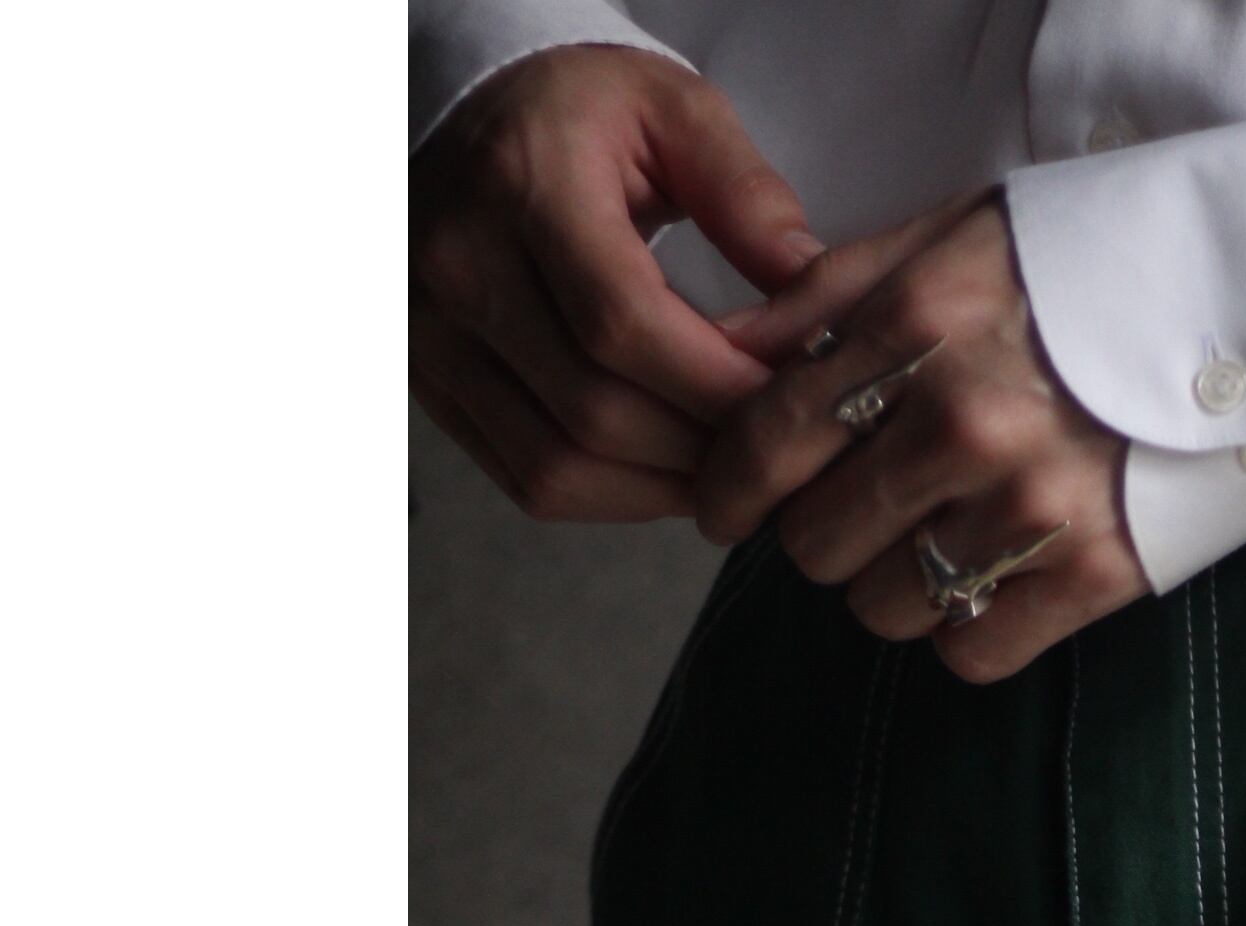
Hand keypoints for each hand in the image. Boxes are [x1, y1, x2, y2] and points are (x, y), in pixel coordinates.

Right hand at [410, 46, 821, 522]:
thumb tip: (814, 290)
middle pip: (596, 412)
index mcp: (522, 183)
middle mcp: (458, 265)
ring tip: (731, 467)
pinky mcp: (431, 382)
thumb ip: (745, 193)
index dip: (715, 385)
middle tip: (775, 447)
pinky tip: (670, 471)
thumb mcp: (674, 109)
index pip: (621, 323)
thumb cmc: (587, 115)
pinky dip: (615, 496)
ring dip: (663, 487)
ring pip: (561, 466)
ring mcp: (431, 334)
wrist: (476, 116)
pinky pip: (531, 480)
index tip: (788, 402)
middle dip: (703, 447)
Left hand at [700, 201, 1145, 682]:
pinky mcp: (1096, 574)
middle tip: (864, 510)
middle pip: (815, 542)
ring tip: (940, 539)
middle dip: (823, 531)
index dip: (730, 485)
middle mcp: (965, 420)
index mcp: (919, 324)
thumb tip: (721, 348)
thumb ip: (836, 293)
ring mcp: (1033, 505)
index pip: (767, 441)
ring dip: (894, 585)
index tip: (728, 504)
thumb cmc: (1095, 264)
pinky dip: (967, 632)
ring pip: (884, 607)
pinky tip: (993, 582)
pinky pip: (970, 654)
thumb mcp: (960, 234)